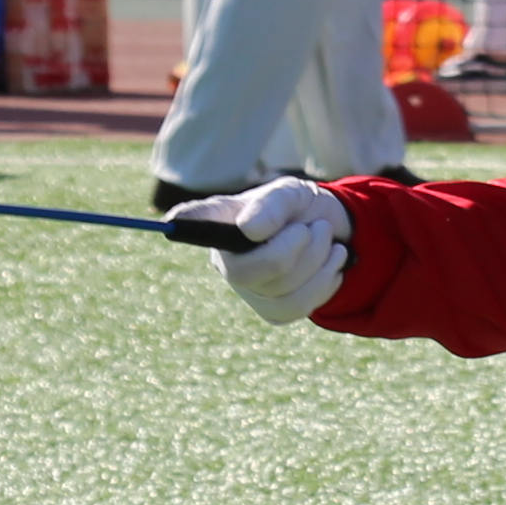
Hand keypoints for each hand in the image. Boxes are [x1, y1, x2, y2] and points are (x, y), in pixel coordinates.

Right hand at [182, 178, 349, 322]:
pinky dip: (324, 282)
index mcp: (221, 223)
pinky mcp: (273, 311)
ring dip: (318, 260)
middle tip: (315, 228)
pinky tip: (331, 264)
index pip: (191, 223)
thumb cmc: (298, 208)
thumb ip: (272, 205)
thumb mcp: (290, 193)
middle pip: (246, 272)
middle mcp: (226, 260)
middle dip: (293, 249)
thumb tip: (250, 229)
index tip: (173, 222)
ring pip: (281, 290)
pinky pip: (297, 307)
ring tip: (326, 238)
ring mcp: (247, 290)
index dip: (185, 224)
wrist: (332, 232)